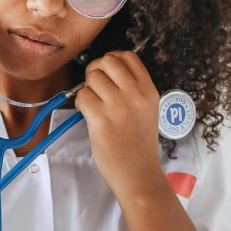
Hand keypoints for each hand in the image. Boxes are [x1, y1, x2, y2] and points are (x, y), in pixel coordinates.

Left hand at [74, 51, 163, 197]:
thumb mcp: (146, 110)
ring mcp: (118, 106)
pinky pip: (82, 96)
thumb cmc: (139, 144)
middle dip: (96, 71)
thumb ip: (132, 88)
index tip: (107, 73)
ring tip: (94, 106)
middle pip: (107, 62)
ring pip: (92, 78)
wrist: (138, 173)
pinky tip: (90, 116)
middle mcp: (135, 94)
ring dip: (88, 89)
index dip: (111, 59)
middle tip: (95, 88)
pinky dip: (81, 104)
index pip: (128, 56)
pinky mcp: (101, 119)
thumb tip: (105, 69)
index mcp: (149, 90)